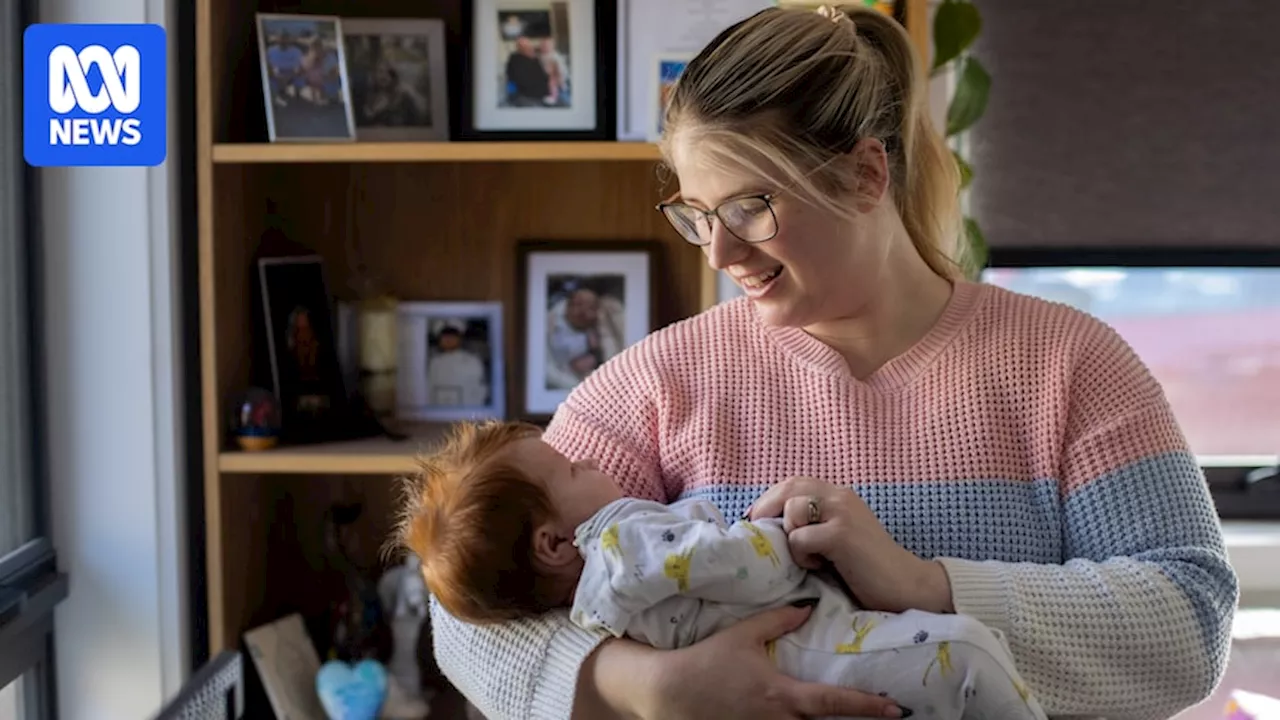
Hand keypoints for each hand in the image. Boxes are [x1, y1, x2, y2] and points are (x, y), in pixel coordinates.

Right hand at [614, 605, 910, 718]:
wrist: (670, 691)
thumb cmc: (708, 660)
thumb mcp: (744, 634)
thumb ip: (779, 619)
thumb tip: (809, 606)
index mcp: (782, 695)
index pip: (833, 703)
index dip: (866, 705)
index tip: (895, 707)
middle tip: (883, 712)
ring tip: (849, 717)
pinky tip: (810, 718)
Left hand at [748, 477, 953, 613]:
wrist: (905, 585)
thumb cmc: (867, 568)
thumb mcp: (837, 536)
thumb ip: (814, 523)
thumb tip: (770, 525)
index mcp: (839, 495)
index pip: (793, 483)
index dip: (769, 499)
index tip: (757, 521)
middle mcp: (840, 496)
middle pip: (788, 488)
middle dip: (767, 510)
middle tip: (762, 534)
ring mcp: (842, 512)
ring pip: (791, 511)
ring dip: (790, 537)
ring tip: (808, 557)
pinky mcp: (841, 534)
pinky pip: (800, 538)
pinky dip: (802, 556)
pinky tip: (820, 566)